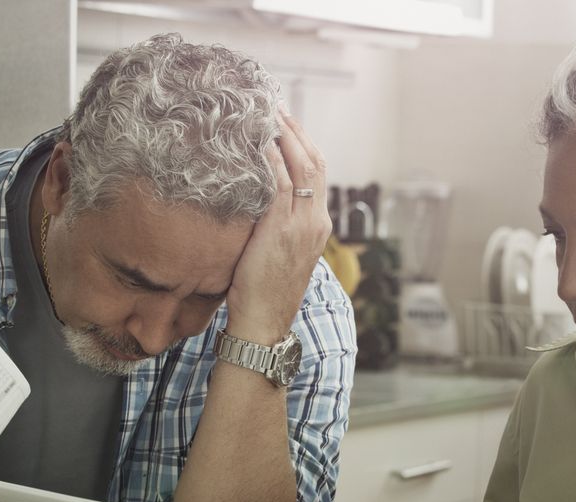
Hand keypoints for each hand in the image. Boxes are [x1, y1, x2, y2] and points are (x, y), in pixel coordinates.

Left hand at [223, 107, 331, 344]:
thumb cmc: (264, 293)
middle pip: (315, 162)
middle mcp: (317, 222)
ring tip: (267, 114)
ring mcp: (303, 225)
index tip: (286, 123)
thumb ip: (277, 226)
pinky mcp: (282, 229)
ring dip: (284, 136)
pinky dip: (272, 159)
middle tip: (276, 106)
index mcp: (319, 226)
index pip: (318, 174)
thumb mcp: (279, 254)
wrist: (265, 322)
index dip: (303, 144)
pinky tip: (259, 142)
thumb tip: (256, 202)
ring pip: (302, 167)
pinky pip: (281, 184)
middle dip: (296, 131)